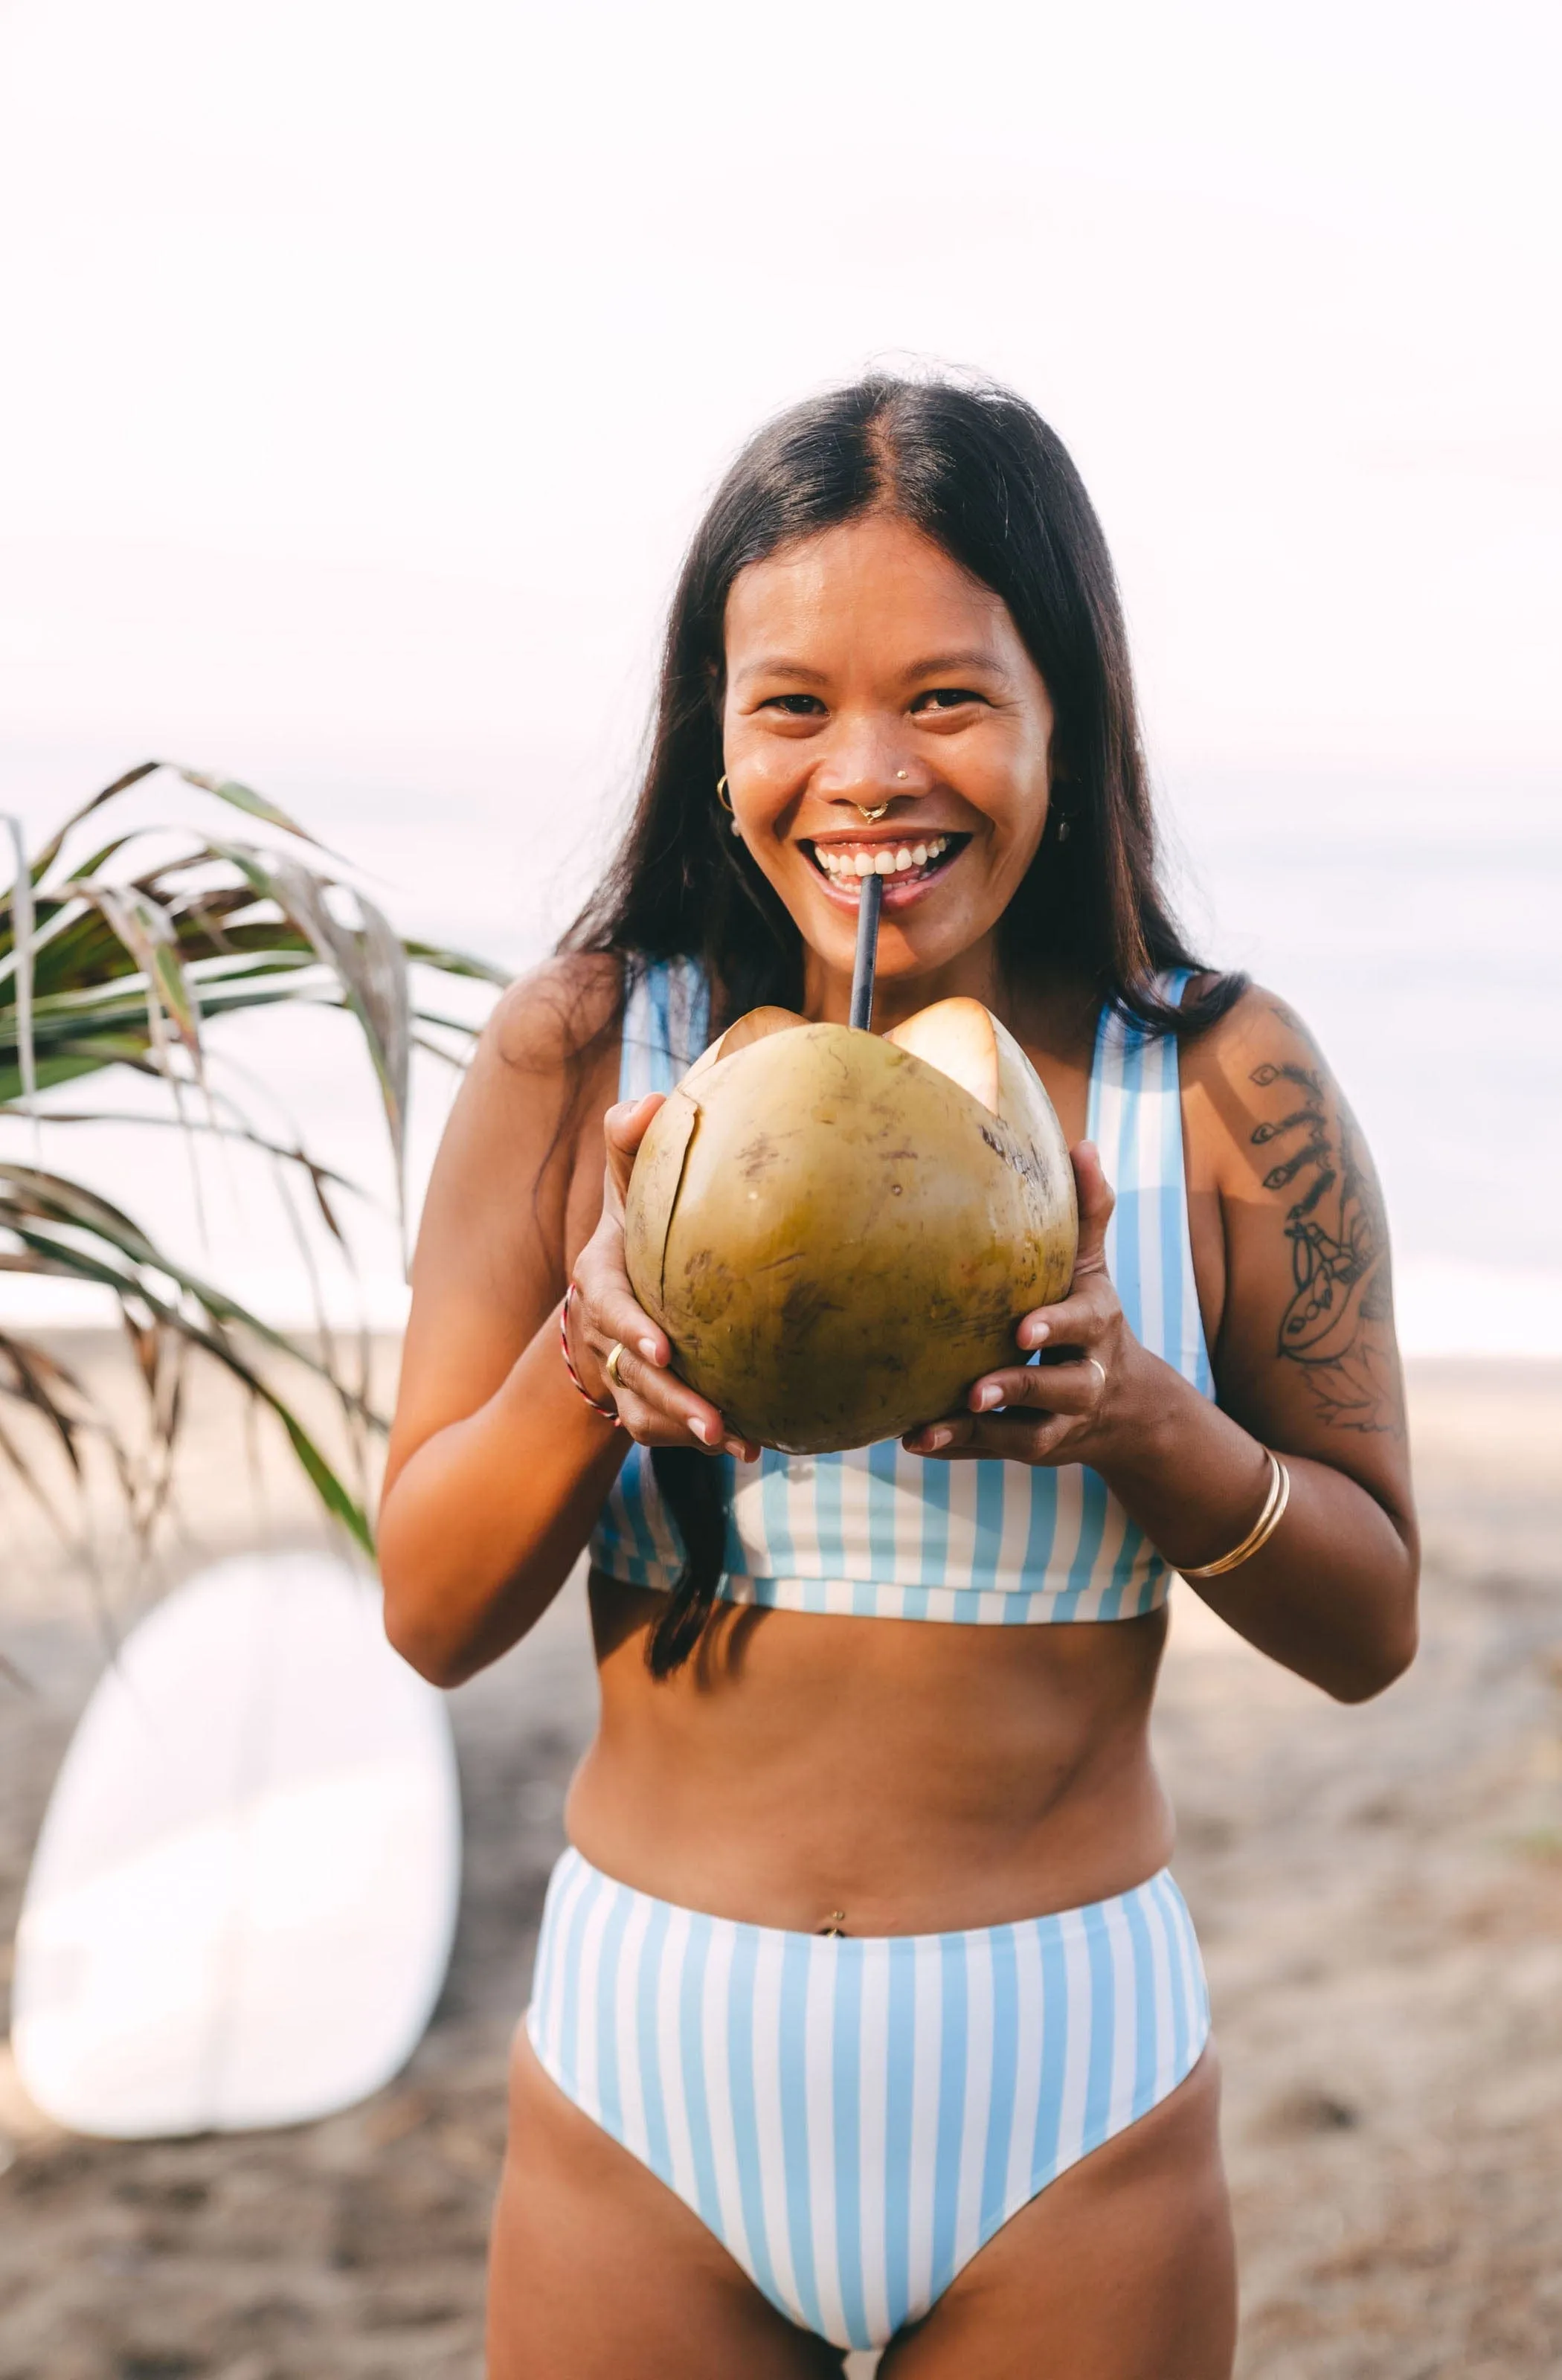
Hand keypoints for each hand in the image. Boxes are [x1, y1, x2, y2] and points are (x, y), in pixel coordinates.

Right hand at [567, 1096, 759, 1460]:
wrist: (628, 1273)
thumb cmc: (640, 1217)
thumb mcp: (630, 1176)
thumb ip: (632, 1137)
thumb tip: (650, 1102)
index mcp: (599, 1277)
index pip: (607, 1305)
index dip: (629, 1330)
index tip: (664, 1350)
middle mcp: (603, 1331)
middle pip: (632, 1375)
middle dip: (672, 1400)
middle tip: (716, 1423)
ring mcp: (620, 1369)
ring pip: (646, 1411)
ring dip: (688, 1429)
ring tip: (740, 1444)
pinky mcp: (642, 1398)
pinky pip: (662, 1429)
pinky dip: (697, 1442)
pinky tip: (753, 1446)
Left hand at [902, 1142, 1136, 1466]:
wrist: (1125, 1405)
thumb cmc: (1090, 1315)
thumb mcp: (1091, 1265)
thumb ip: (1088, 1210)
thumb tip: (1081, 1144)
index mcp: (1096, 1326)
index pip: (1082, 1325)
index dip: (1057, 1328)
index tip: (1024, 1330)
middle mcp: (1084, 1379)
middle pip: (1059, 1390)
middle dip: (1019, 1390)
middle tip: (976, 1389)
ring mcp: (1058, 1421)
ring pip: (1022, 1436)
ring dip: (975, 1432)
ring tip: (926, 1429)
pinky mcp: (1031, 1447)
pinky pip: (993, 1452)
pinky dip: (958, 1448)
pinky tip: (911, 1439)